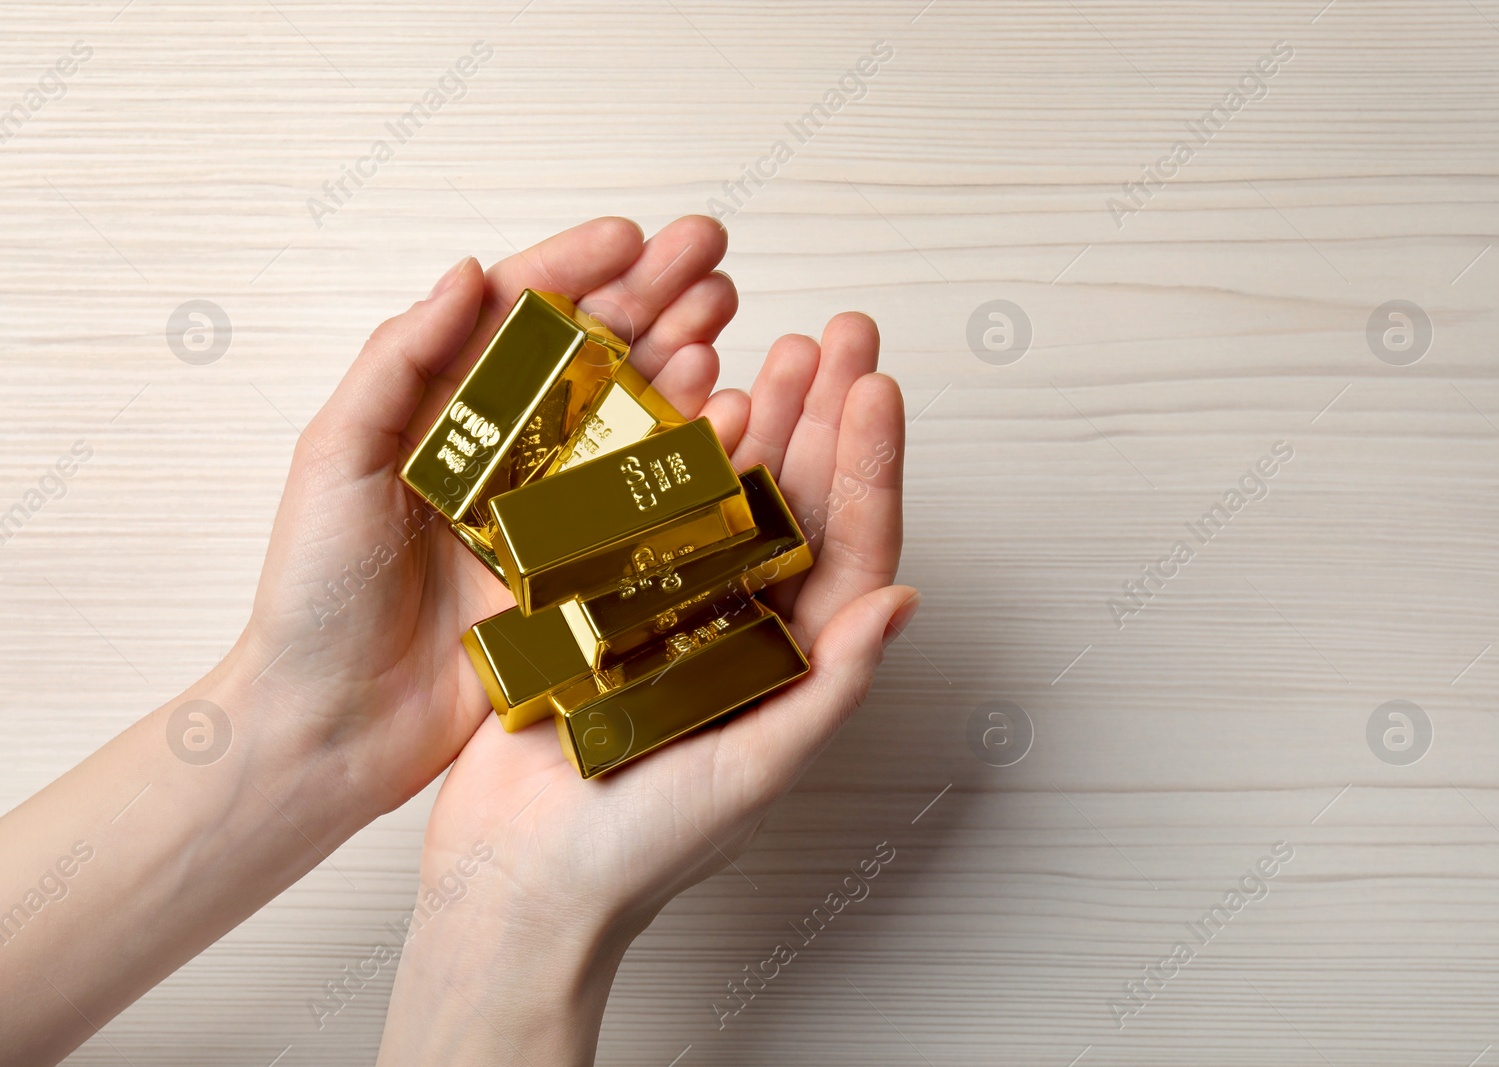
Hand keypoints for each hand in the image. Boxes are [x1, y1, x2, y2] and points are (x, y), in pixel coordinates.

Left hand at [233, 215, 743, 818]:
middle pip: (594, 353)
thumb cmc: (315, 593)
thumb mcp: (336, 459)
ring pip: (632, 414)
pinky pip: (650, 500)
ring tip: (724, 319)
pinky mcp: (585, 568)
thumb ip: (399, 362)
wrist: (334, 723)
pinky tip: (726, 412)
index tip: (633, 237)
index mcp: (446, 411)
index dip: (578, 267)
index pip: (521, 316)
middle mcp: (510, 450)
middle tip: (709, 256)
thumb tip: (468, 272)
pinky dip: (693, 452)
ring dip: (682, 358)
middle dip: (653, 296)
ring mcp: (553, 508)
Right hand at [376, 307, 915, 1064]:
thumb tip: (906, 601)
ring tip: (782, 344)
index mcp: (791, 664)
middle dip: (827, 415)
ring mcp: (674, 610)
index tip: (877, 386)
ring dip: (762, 420)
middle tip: (844, 333)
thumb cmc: (639, 854)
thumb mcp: (750, 773)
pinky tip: (690, 399)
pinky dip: (668, 453)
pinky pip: (645, 509)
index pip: (850, 547)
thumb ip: (827, 687)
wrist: (515, 886)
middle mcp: (742, 628)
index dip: (870, 464)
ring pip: (730, 494)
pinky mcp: (604, 603)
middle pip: (800, 502)